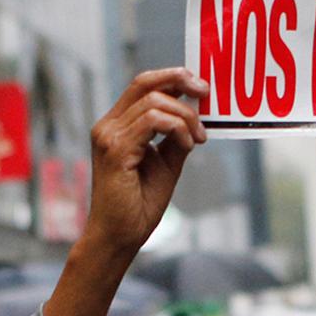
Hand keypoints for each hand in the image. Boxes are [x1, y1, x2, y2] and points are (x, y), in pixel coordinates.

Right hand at [47, 69, 207, 315]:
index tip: (201, 88)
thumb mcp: (166, 165)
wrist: (120, 238)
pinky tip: (187, 145)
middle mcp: (108, 126)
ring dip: (185, 116)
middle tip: (207, 93)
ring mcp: (108, 136)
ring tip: (197, 139)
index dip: (173, 78)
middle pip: (145, 82)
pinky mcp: (115, 150)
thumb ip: (176, 139)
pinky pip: (153, 121)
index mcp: (117, 126)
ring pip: (154, 102)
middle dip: (180, 80)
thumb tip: (195, 117)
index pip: (142, 86)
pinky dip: (177, 128)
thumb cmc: (138, 207)